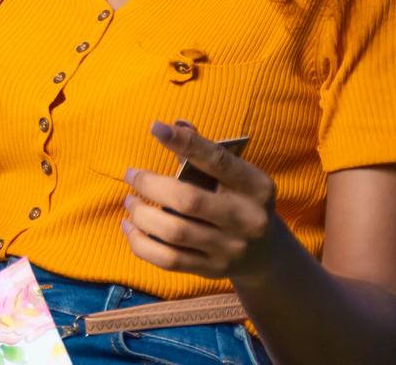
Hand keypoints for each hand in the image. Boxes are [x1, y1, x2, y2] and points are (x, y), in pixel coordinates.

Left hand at [121, 120, 281, 282]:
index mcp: (256, 187)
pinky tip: (129, 227)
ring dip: (141, 215)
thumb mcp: (234, 175)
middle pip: (188, 201)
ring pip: (174, 232)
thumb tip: (175, 124)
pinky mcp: (213, 271)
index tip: (155, 128)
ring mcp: (231, 249)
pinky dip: (141, 243)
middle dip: (150, 185)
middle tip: (131, 175)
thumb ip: (204, 150)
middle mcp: (248, 219)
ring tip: (129, 202)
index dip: (185, 143)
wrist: (266, 253)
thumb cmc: (237, 199)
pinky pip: (168, 260)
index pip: (218, 161)